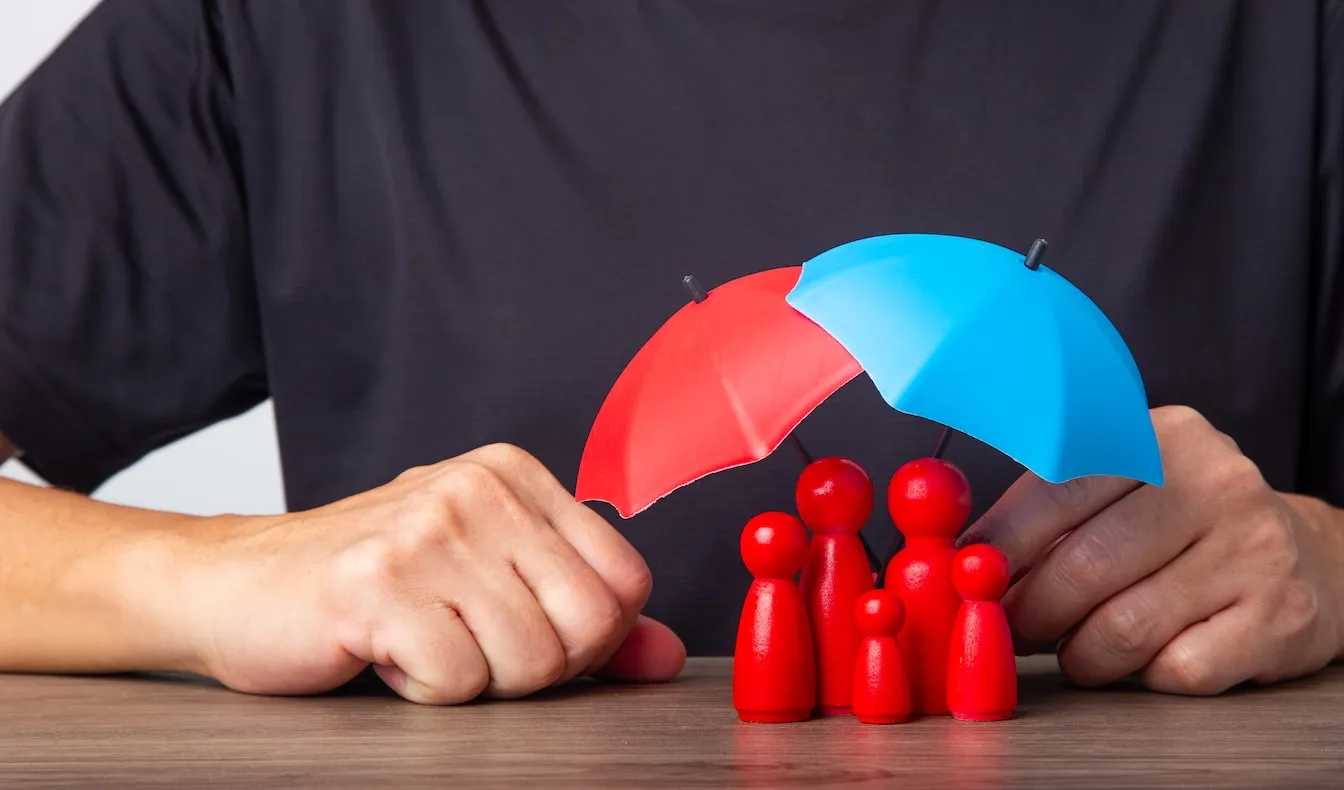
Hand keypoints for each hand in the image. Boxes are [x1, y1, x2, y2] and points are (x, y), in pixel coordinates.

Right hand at [178, 443, 684, 702]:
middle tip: (472, 646)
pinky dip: (425, 688)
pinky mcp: (378, 583)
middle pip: (590, 625)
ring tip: (422, 639)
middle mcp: (479, 489)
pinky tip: (384, 649)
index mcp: (515, 476)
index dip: (592, 637)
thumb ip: (581, 612)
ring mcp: (428, 530)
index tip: (528, 632)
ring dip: (476, 678)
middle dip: (538, 666)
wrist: (234, 583)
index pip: (625, 579)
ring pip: (531, 660)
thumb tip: (665, 656)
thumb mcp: (488, 580)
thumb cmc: (369, 583)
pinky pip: (458, 679)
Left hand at [958, 406, 1343, 694]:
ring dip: (1079, 652)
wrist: (1308, 558)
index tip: (967, 573)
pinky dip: (1142, 675)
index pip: (1059, 489)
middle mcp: (1217, 484)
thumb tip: (964, 559)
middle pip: (1086, 565)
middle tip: (1012, 627)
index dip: (1002, 542)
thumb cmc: (1184, 525)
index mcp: (1164, 437)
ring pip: (1124, 627)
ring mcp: (1254, 552)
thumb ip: (1051, 509)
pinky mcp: (1278, 621)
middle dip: (1030, 610)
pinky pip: (1177, 668)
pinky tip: (1142, 658)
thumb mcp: (1127, 486)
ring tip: (1073, 647)